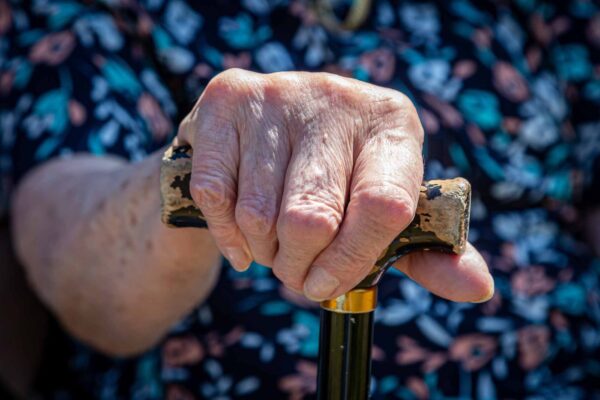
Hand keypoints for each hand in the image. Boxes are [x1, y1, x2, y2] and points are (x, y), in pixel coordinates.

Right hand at [179, 69, 492, 301]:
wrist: (268, 139)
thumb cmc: (339, 185)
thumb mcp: (388, 216)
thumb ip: (428, 253)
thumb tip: (479, 288)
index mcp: (393, 124)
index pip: (383, 205)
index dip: (352, 260)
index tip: (327, 285)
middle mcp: (340, 97)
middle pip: (313, 218)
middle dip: (299, 266)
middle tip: (297, 271)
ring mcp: (279, 93)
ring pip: (261, 214)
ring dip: (265, 251)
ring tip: (274, 245)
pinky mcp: (227, 99)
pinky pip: (217, 195)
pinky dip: (228, 234)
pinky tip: (242, 238)